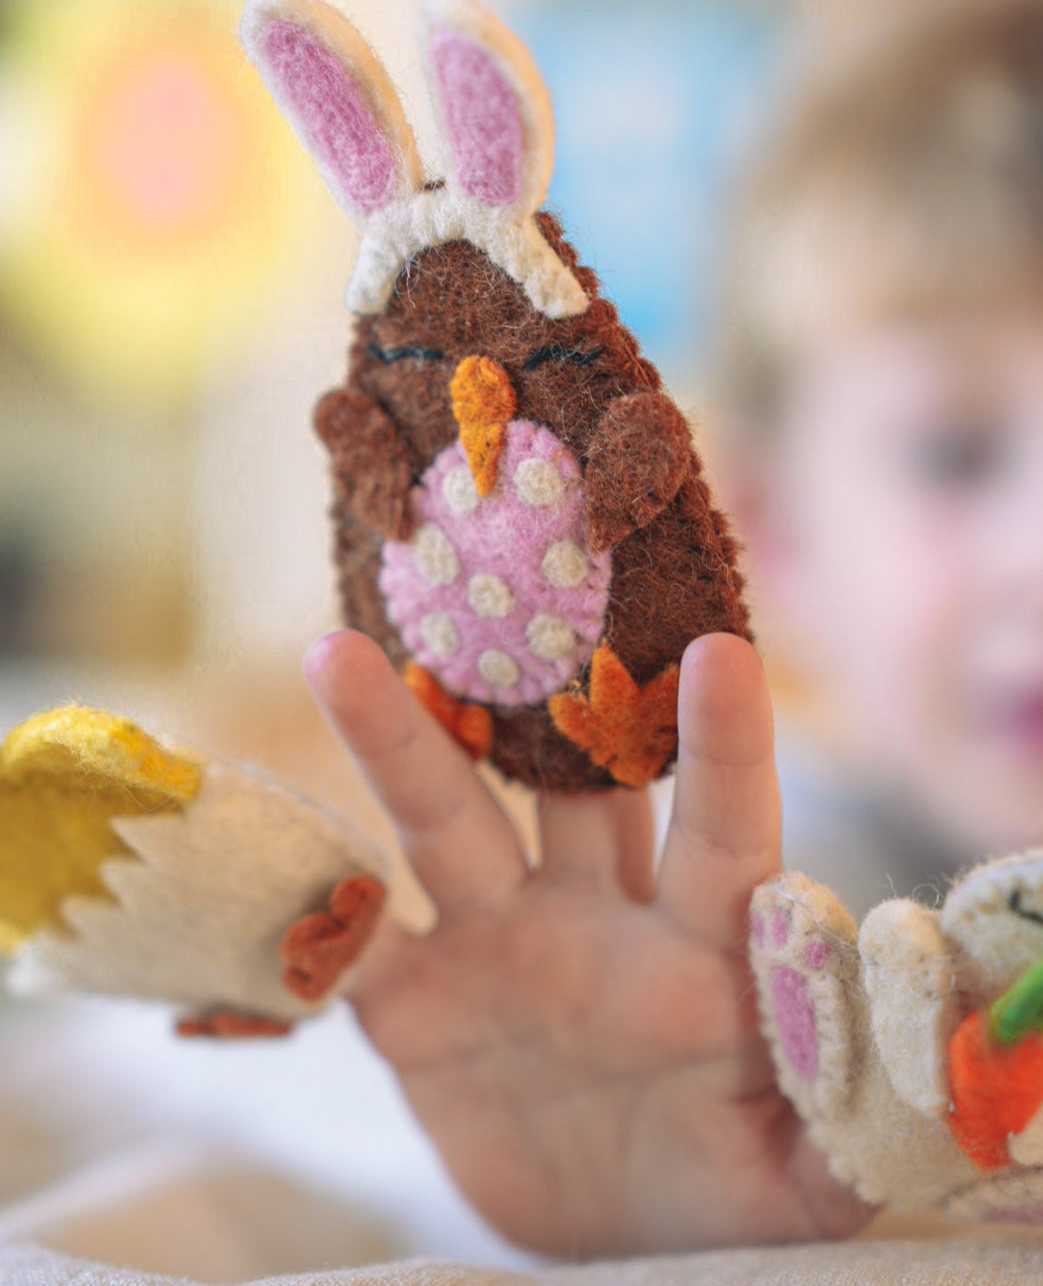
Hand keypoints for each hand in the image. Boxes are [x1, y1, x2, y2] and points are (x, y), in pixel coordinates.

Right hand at [304, 630, 871, 1257]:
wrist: (601, 1231)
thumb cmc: (718, 1183)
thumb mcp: (796, 1181)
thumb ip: (843, 1128)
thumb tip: (899, 1066)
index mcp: (699, 940)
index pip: (722, 829)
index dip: (725, 747)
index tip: (724, 651)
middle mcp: (595, 912)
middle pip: (564, 787)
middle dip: (534, 699)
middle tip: (507, 589)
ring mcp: (498, 944)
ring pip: (443, 823)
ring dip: (394, 744)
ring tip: (335, 655)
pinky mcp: (415, 1005)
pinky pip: (354, 945)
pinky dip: (312, 905)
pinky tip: (259, 844)